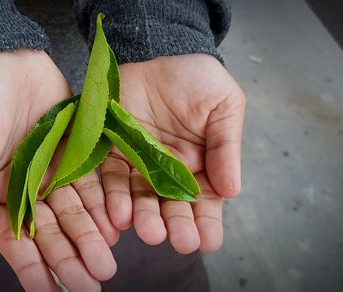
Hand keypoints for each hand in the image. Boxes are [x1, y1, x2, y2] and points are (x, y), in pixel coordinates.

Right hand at [0, 49, 117, 290]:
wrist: (2, 56)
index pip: (15, 240)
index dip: (32, 268)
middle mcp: (27, 188)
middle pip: (51, 232)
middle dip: (69, 259)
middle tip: (90, 284)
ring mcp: (53, 172)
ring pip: (75, 214)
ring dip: (89, 240)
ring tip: (106, 266)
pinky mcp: (77, 153)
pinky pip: (92, 185)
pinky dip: (102, 207)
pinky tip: (115, 228)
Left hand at [101, 54, 244, 252]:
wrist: (157, 48)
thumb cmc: (196, 77)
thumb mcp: (223, 107)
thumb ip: (226, 148)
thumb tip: (232, 190)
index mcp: (200, 164)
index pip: (205, 202)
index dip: (206, 223)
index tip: (207, 242)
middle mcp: (167, 171)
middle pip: (170, 206)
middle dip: (174, 225)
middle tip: (176, 240)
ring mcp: (137, 163)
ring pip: (139, 197)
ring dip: (143, 217)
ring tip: (147, 231)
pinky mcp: (110, 151)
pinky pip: (109, 178)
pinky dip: (113, 197)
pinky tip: (118, 214)